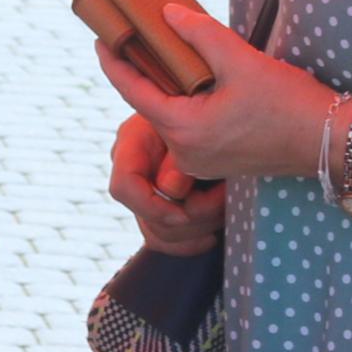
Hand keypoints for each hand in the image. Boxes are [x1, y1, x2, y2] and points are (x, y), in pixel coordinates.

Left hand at [92, 1, 332, 186]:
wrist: (330, 142)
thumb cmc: (289, 104)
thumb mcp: (241, 61)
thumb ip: (200, 34)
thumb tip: (169, 14)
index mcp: (185, 129)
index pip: (134, 92)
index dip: (114, 63)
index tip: (100, 38)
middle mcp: (186, 152)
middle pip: (151, 104)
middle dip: (145, 72)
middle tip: (139, 36)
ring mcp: (201, 161)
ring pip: (171, 116)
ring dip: (168, 87)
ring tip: (168, 52)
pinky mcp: (217, 161)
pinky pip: (189, 127)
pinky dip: (185, 103)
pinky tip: (195, 80)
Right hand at [110, 114, 224, 255]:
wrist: (226, 109)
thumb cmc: (213, 108)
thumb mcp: (197, 125)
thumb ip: (180, 155)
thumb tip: (171, 189)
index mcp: (133, 141)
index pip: (125, 186)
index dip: (152, 206)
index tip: (184, 211)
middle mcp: (133, 167)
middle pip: (147, 217)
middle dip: (190, 218)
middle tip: (224, 200)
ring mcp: (145, 189)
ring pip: (158, 234)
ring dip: (198, 228)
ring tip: (226, 209)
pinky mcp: (160, 207)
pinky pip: (165, 241)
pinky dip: (191, 243)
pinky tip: (212, 236)